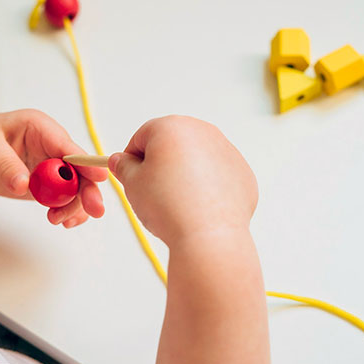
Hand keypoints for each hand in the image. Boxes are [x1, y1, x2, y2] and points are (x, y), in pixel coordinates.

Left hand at [0, 109, 106, 226]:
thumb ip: (6, 166)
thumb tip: (24, 184)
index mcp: (40, 127)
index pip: (67, 145)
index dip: (85, 161)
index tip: (99, 177)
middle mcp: (51, 146)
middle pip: (79, 168)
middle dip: (88, 189)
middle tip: (94, 209)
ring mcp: (52, 166)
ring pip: (76, 186)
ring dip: (73, 205)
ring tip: (57, 220)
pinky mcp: (49, 184)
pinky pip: (66, 197)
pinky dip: (68, 210)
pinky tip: (64, 221)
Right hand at [108, 115, 257, 245]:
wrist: (208, 236)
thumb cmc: (168, 206)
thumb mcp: (132, 183)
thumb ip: (123, 166)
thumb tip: (122, 161)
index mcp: (172, 127)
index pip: (142, 137)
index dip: (132, 159)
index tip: (132, 177)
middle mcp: (203, 131)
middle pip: (172, 144)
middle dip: (161, 164)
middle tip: (154, 192)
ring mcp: (227, 151)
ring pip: (196, 159)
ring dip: (184, 174)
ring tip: (177, 203)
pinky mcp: (242, 172)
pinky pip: (217, 175)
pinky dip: (207, 187)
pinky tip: (198, 207)